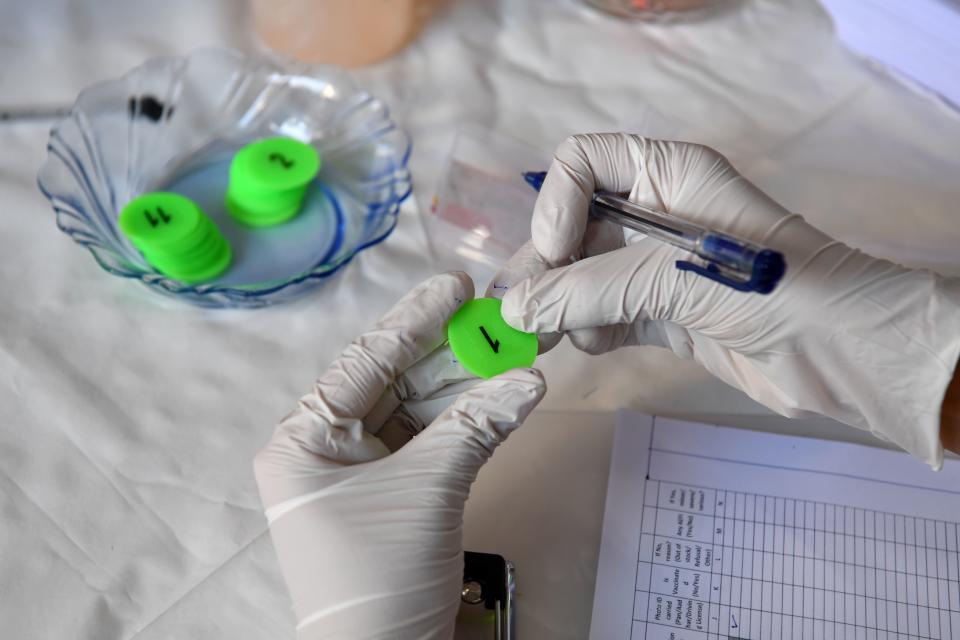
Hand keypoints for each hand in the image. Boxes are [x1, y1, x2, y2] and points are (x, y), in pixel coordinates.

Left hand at [254, 272, 545, 638]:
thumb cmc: (378, 576)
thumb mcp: (426, 490)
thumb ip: (475, 426)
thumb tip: (529, 379)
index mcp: (304, 438)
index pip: (365, 363)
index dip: (412, 322)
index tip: (453, 286)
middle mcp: (326, 447)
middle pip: (394, 381)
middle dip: (448, 353)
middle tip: (496, 319)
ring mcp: (362, 470)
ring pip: (418, 410)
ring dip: (466, 386)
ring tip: (513, 354)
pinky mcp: (395, 492)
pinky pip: (432, 442)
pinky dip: (469, 423)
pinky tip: (505, 396)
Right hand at [499, 133, 959, 467]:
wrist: (845, 356)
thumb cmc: (774, 291)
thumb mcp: (676, 276)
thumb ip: (590, 291)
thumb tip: (515, 309)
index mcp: (666, 174)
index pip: (583, 163)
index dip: (556, 203)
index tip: (553, 254)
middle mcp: (655, 213)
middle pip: (571, 227)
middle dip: (543, 269)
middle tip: (514, 316)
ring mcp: (657, 266)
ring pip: (581, 276)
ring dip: (559, 306)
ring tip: (542, 340)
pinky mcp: (663, 313)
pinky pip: (602, 314)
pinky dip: (587, 330)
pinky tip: (591, 346)